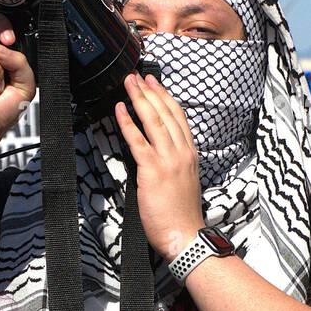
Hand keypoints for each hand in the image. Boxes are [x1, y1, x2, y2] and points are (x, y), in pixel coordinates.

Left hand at [115, 72, 204, 261]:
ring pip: (154, 121)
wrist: (186, 234)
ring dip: (140, 99)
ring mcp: (169, 160)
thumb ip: (173, 163)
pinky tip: (120, 110)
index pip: (178, 118)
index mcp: (190, 154)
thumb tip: (157, 152)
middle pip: (166, 113)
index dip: (166, 97)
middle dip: (151, 91)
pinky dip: (128, 123)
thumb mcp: (184, 181)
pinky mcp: (154, 170)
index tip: (155, 83)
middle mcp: (182, 152)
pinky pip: (138, 141)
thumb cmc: (181, 214)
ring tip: (129, 84)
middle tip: (138, 76)